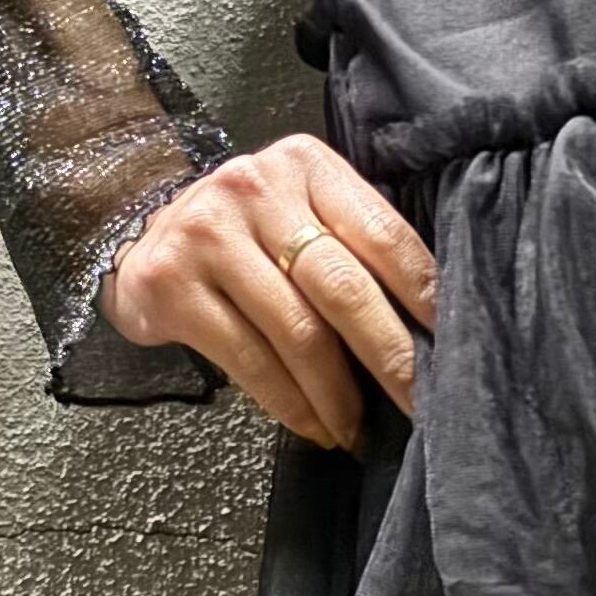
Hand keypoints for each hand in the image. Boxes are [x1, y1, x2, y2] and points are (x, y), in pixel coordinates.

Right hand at [103, 131, 436, 450]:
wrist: (141, 233)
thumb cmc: (244, 233)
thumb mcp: (301, 211)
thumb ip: (355, 246)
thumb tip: (430, 329)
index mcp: (307, 166)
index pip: (383, 235)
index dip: (424, 297)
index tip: (455, 345)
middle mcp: (256, 189)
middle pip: (343, 287)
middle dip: (390, 357)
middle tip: (421, 406)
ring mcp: (209, 234)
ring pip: (297, 331)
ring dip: (337, 395)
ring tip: (357, 429)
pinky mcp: (173, 284)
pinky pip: (249, 359)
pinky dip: (290, 404)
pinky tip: (314, 425)